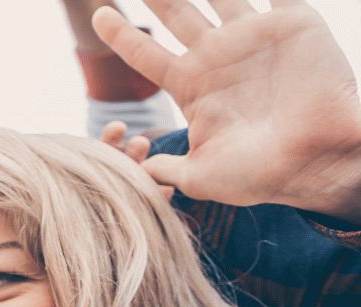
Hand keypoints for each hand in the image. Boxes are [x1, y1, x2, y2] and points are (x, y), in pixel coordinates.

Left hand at [95, 0, 360, 221]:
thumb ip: (166, 169)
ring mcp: (253, 38)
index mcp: (192, 86)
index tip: (97, 16)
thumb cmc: (263, 173)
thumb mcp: (203, 176)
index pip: (145, 54)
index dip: (120, 34)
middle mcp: (219, 57)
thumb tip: (133, 169)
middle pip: (174, 14)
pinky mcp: (294, 24)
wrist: (322, 160)